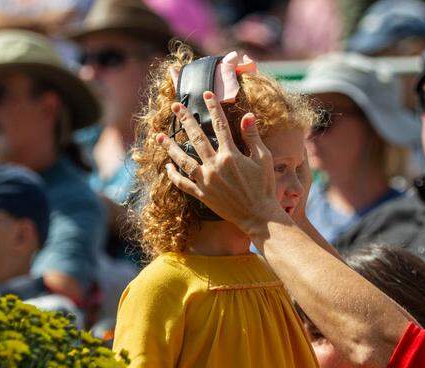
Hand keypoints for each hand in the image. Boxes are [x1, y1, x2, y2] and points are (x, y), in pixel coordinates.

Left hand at [157, 91, 289, 238]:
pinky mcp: (203, 195)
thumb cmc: (264, 188)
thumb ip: (253, 137)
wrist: (259, 217)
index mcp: (231, 155)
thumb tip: (248, 116)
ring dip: (170, 147)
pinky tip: (167, 167)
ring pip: (183, 160)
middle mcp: (215, 165)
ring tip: (160, 136)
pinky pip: (183, 184)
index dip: (213, 108)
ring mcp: (206, 181)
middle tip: (174, 106)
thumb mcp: (264, 160)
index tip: (206, 94)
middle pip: (196, 137)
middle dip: (185, 120)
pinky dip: (174, 175)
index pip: (220, 126)